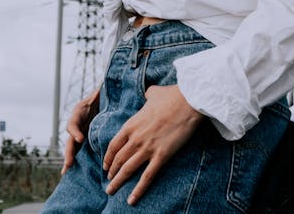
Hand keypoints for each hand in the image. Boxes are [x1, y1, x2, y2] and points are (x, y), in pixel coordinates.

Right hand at [62, 86, 100, 172]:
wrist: (103, 97)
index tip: (80, 139)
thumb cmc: (102, 93)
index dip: (75, 132)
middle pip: (70, 140)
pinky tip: (70, 171)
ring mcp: (80, 132)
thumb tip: (102, 86)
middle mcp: (77, 124)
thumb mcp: (99, 91)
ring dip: (69, 159)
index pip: (73, 123)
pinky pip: (79, 150)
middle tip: (69, 163)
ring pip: (72, 147)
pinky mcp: (85, 139)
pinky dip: (74, 160)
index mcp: (79, 112)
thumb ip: (99, 91)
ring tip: (66, 170)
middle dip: (69, 151)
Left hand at [103, 84, 202, 204]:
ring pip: (127, 169)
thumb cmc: (171, 96)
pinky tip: (131, 200)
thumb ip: (147, 96)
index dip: (108, 157)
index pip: (114, 145)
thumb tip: (148, 94)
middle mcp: (136, 138)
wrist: (187, 102)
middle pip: (118, 160)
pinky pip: (147, 177)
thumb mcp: (153, 93)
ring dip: (118, 182)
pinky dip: (138, 190)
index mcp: (132, 124)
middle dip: (111, 172)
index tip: (105, 166)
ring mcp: (148, 148)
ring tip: (111, 191)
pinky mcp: (161, 156)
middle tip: (108, 181)